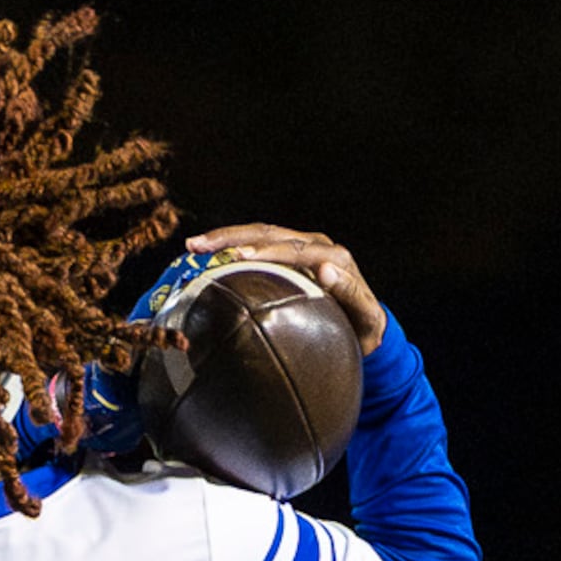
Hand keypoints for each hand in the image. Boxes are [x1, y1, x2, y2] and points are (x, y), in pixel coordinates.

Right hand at [181, 223, 386, 351]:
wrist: (366, 323)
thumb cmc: (363, 328)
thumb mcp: (365, 318)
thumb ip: (350, 293)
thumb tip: (326, 270)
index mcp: (334, 257)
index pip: (295, 249)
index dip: (267, 252)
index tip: (241, 257)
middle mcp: (318, 244)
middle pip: (271, 233)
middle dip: (234, 238)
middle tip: (201, 246)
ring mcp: (303, 245)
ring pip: (260, 233)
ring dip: (226, 237)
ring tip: (194, 245)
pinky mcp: (291, 251)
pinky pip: (258, 242)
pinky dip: (232, 245)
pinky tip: (206, 252)